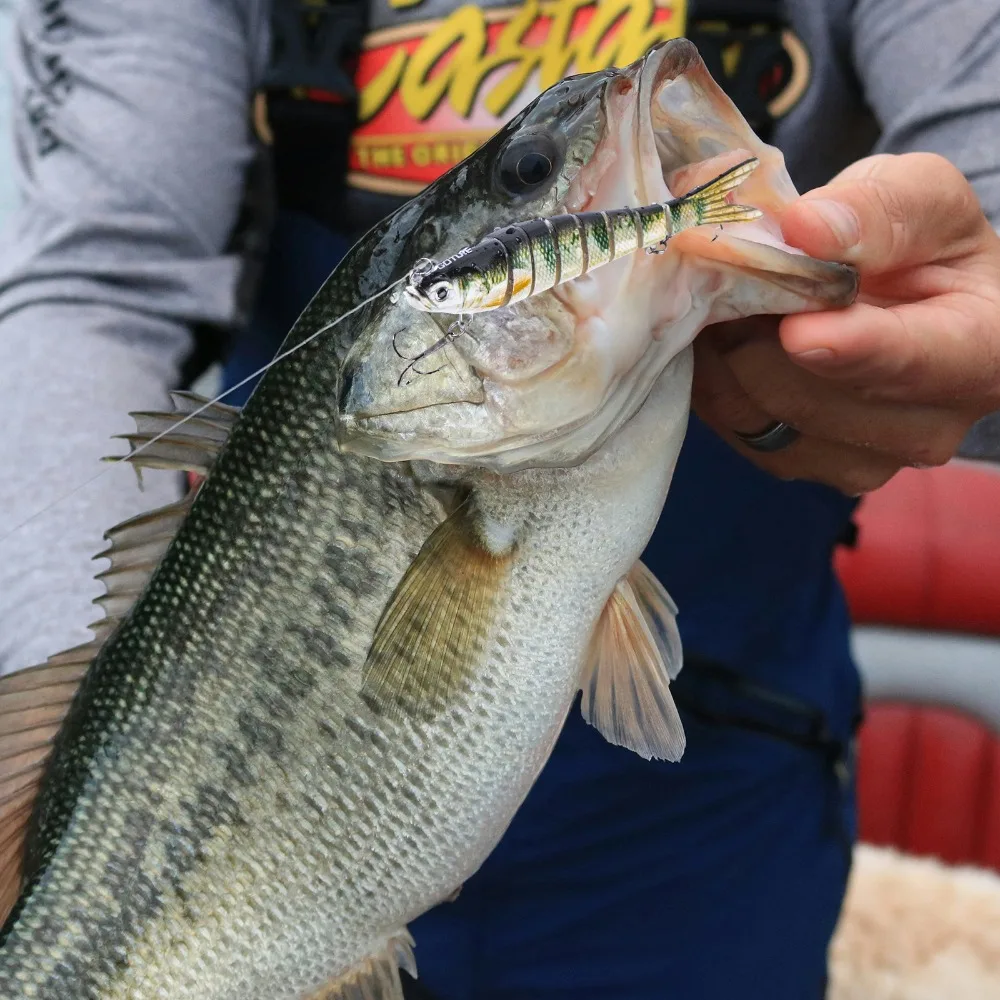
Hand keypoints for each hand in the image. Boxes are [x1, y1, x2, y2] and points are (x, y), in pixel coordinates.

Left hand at [692, 152, 999, 494]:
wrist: (897, 291)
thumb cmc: (920, 242)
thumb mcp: (919, 198)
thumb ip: (876, 210)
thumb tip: (807, 228)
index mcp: (983, 353)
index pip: (914, 362)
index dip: (850, 350)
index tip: (796, 330)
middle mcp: (931, 426)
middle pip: (818, 399)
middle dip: (758, 336)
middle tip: (725, 280)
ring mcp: (865, 459)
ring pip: (766, 419)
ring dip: (727, 358)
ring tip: (724, 304)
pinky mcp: (807, 467)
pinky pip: (738, 432)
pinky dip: (715, 383)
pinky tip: (722, 341)